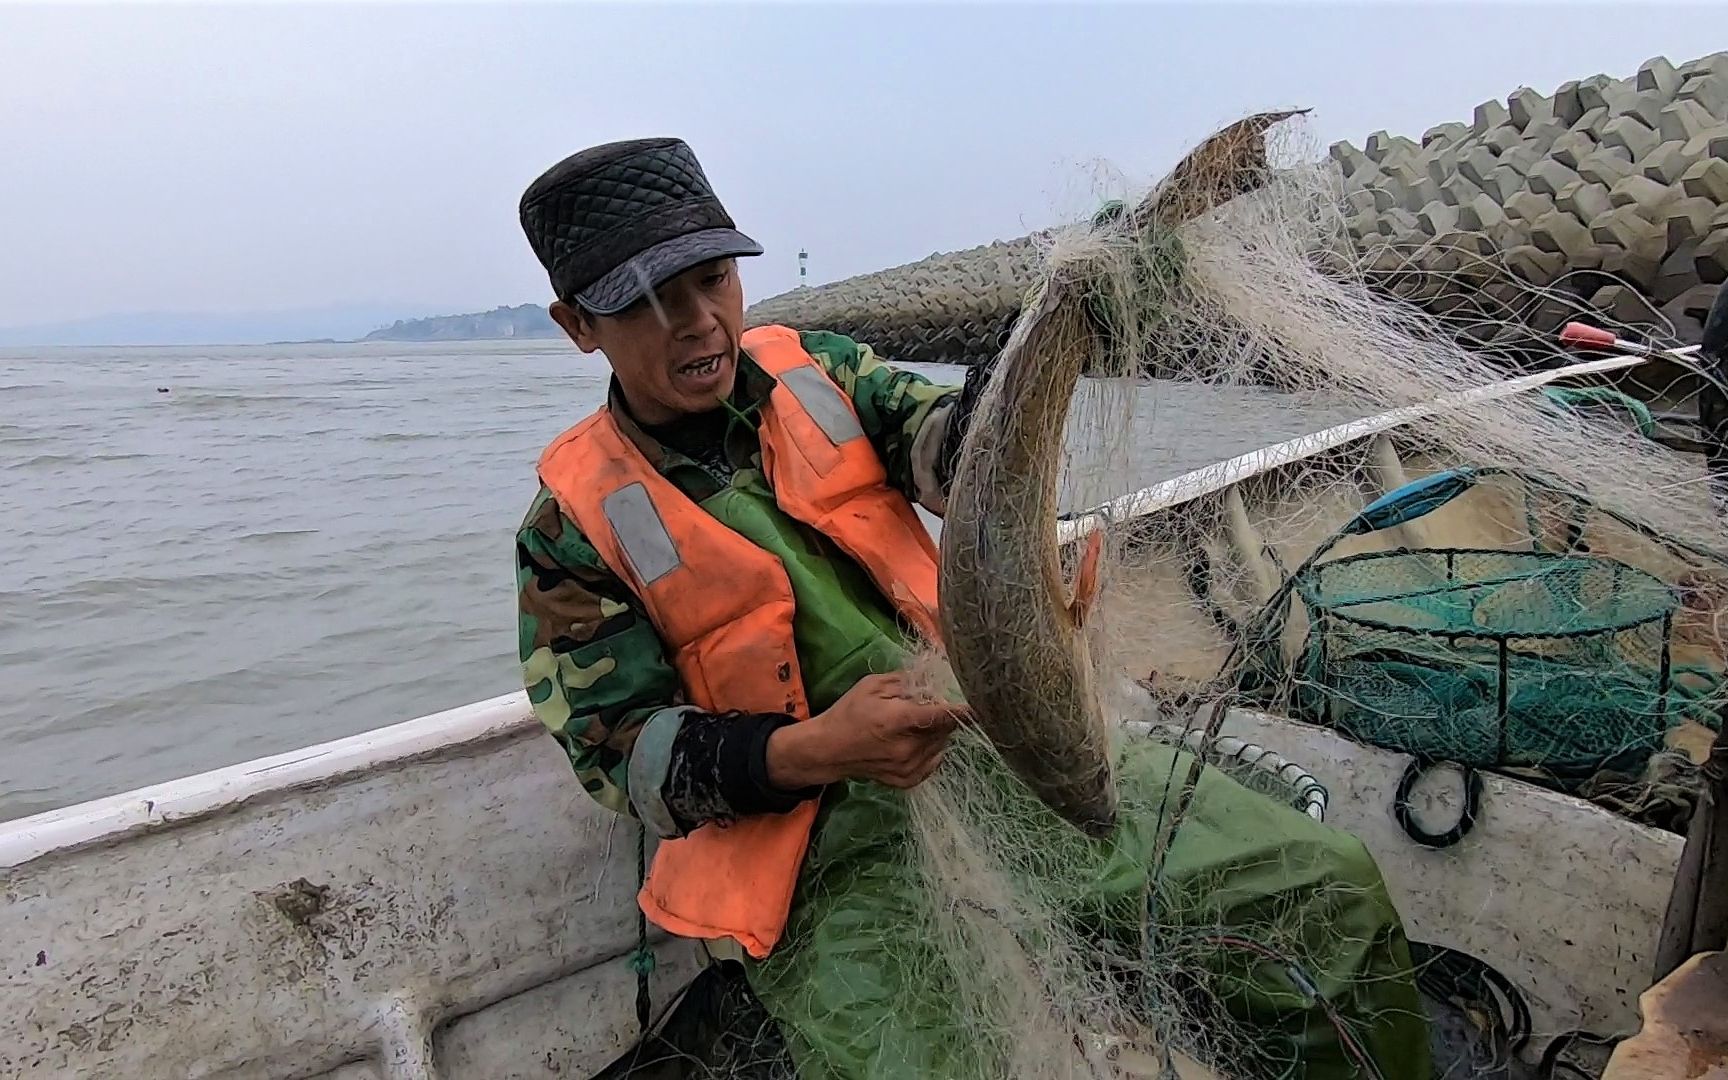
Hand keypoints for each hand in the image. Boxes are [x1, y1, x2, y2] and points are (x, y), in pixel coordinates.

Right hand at [765, 673, 967, 790]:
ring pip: (942, 745)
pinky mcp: (908, 781)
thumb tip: (934, 679)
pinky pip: (934, 761)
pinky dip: (931, 749)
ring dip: (938, 733)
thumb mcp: (873, 686)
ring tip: (914, 724)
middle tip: (927, 706)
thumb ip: (906, 682)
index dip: (964, 711)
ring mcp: (909, 768)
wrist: (828, 750)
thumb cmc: (849, 712)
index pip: (942, 716)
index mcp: (898, 721)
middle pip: (945, 730)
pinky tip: (914, 741)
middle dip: (944, 716)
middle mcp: (908, 748)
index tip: (981, 705)